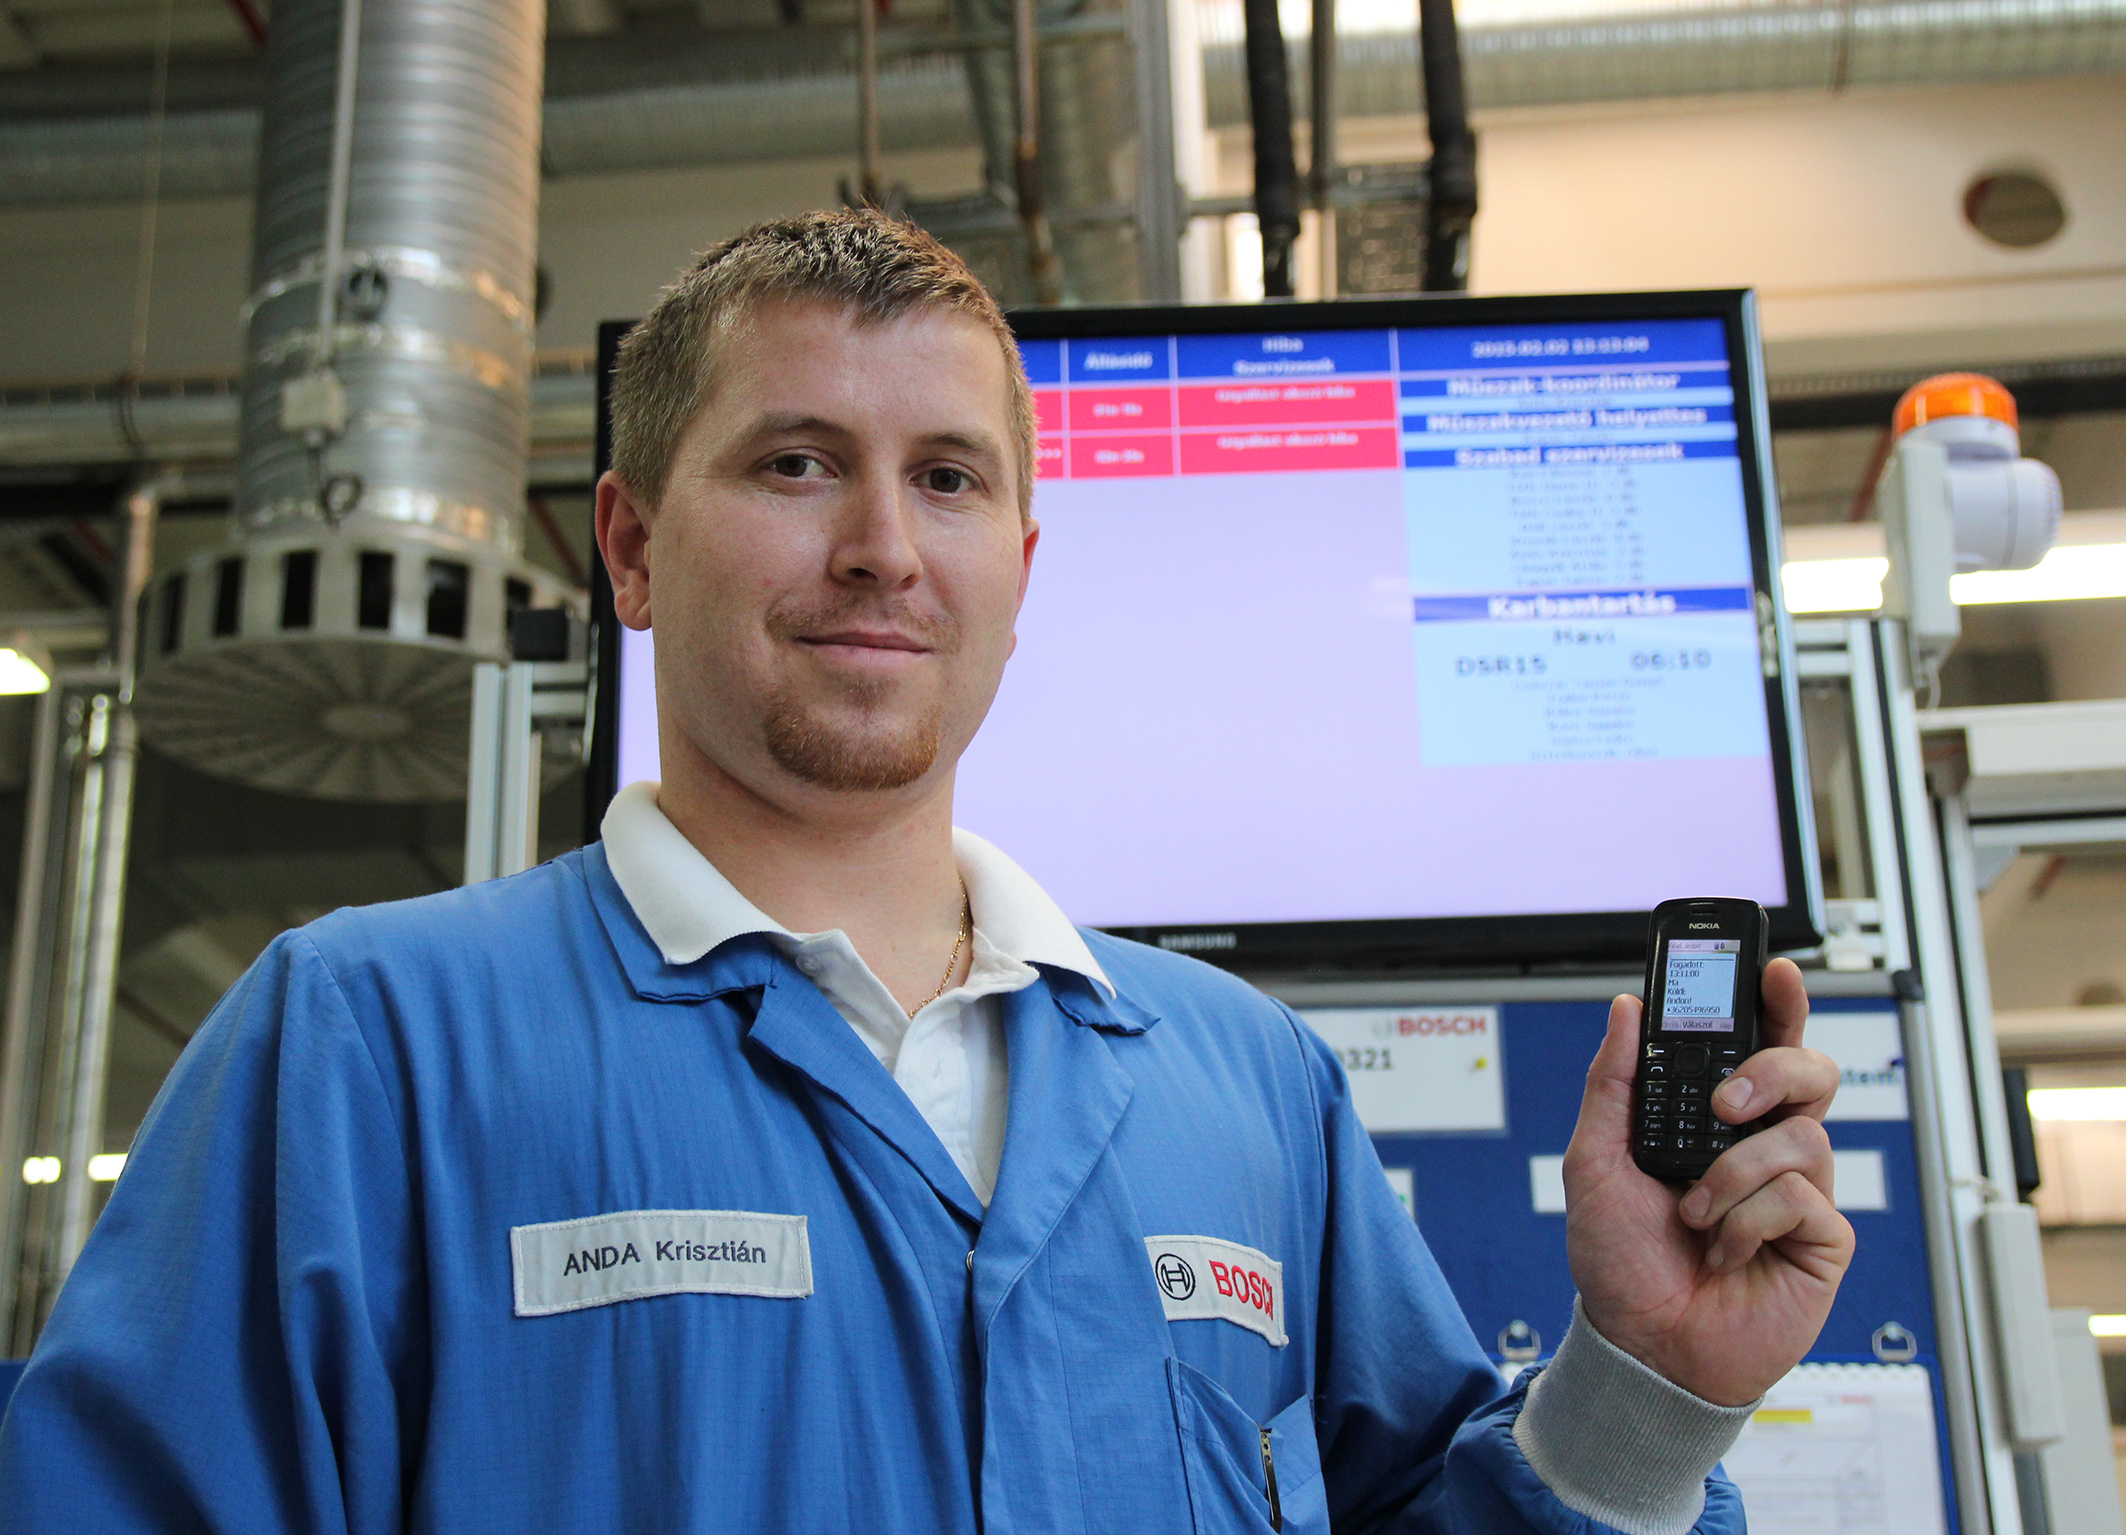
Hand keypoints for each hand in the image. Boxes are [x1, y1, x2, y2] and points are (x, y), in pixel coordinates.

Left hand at [1562, 958, 1854, 1405]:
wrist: (1640, 1343)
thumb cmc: (1620, 1259)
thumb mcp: (1593, 1160)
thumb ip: (1611, 1083)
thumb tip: (1624, 1008)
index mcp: (1716, 1121)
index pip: (1759, 1045)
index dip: (1778, 1003)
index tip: (1774, 968)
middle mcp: (1764, 1147)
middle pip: (1809, 1072)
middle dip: (1774, 1070)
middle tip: (1726, 1103)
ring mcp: (1798, 1191)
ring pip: (1803, 1136)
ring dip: (1733, 1174)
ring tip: (1695, 1212)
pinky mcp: (1821, 1240)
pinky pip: (1802, 1198)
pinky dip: (1747, 1222)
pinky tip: (1723, 1250)